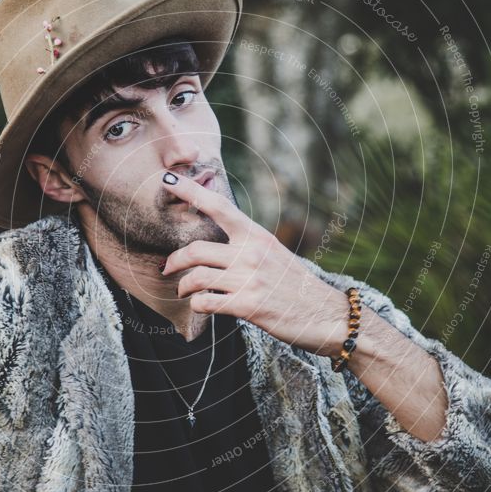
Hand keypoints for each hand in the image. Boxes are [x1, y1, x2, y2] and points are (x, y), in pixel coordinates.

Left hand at [160, 171, 349, 356]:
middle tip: (167, 268)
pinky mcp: (247, 306)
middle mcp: (251, 254)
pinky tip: (201, 306)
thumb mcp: (272, 252)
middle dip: (174, 261)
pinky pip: (205, 302)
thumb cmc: (293, 283)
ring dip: (183, 287)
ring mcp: (249, 280)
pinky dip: (197, 305)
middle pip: (195, 250)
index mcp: (256, 236)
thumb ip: (245, 243)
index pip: (218, 206)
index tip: (168, 178)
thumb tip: (213, 239)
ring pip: (196, 277)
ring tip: (183, 292)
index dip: (190, 191)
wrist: (322, 313)